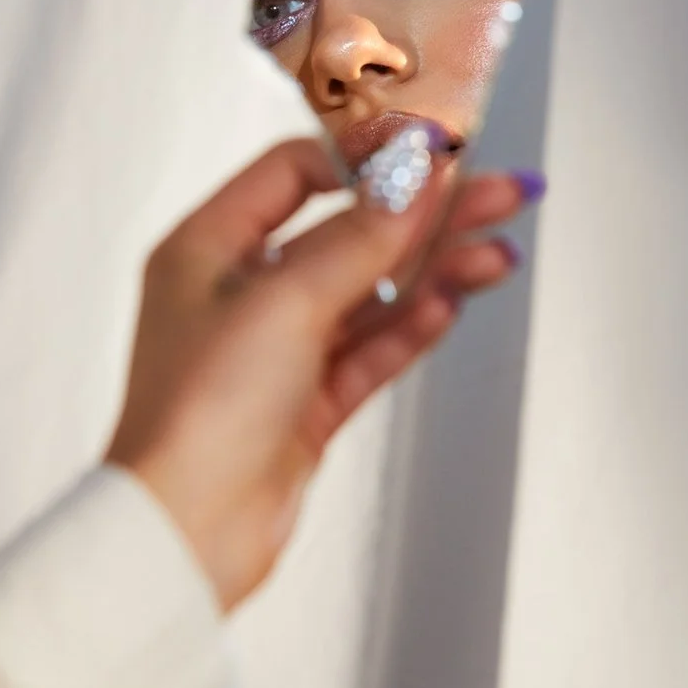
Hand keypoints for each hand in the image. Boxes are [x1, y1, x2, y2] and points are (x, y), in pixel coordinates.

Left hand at [106, 136, 539, 611]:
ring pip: (370, 295)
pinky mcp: (307, 401)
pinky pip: (370, 349)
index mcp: (209, 246)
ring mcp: (278, 348)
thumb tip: (415, 173)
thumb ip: (361, 238)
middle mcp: (242, 290)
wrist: (187, 533)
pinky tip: (452, 302)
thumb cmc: (201, 409)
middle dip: (426, 215)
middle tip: (500, 193)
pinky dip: (410, 326)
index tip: (430, 153)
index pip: (293, 174)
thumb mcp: (286, 302)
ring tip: (498, 253)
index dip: (364, 159)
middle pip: (349, 234)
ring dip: (434, 272)